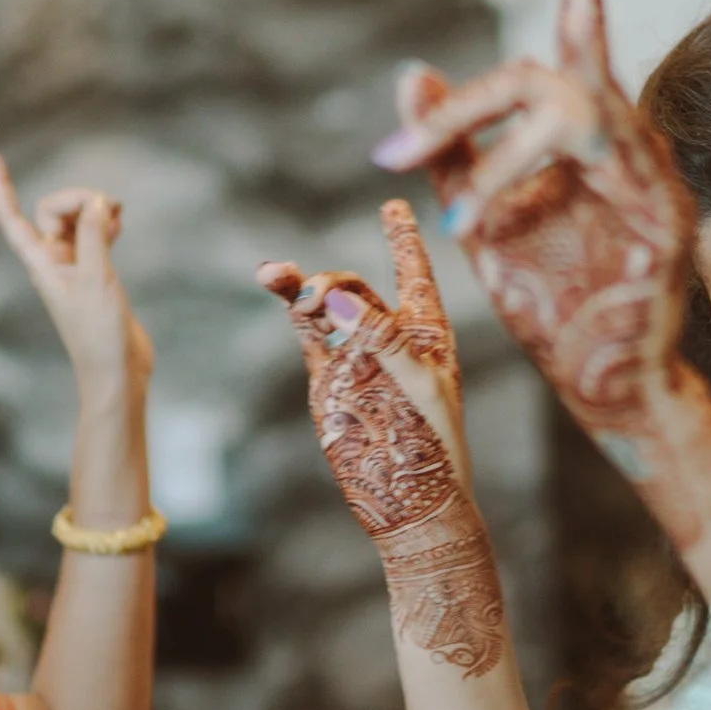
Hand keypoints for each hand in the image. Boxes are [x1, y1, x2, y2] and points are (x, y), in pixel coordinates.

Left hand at [0, 151, 153, 397]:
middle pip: (52, 210)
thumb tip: (96, 201)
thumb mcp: (95, 278)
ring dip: (94, 209)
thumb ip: (92, 235)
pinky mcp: (94, 276)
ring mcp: (73, 268)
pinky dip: (104, 224)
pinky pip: (92, 236)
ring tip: (120, 214)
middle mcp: (52, 263)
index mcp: (40, 264)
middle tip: (111, 207)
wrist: (116, 371)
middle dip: (78, 198)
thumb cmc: (98, 334)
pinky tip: (120, 225)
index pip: (11, 217)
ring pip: (75, 221)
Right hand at [259, 202, 506, 676]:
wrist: (412, 505)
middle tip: (315, 293)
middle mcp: (390, 338)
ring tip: (275, 275)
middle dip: (333, 280)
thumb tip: (336, 294)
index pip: (414, 275)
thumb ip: (380, 337)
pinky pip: (308, 336)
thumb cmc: (435, 448)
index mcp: (428, 334)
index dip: (403, 240)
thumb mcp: (418, 386)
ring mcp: (355, 358)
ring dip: (301, 286)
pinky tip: (278, 287)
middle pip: (357, 288)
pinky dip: (293, 312)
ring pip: (325, 307)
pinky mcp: (329, 382)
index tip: (392, 205)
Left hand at [372, 0, 695, 469]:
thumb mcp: (479, 215)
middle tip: (401, 154)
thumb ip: (449, 146)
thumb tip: (411, 71)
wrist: (606, 384)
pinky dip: (523, 186)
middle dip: (469, 105)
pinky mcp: (663, 218)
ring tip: (456, 215)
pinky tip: (484, 225)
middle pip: (554, 66)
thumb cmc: (551, 303)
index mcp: (588, 133)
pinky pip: (590, 165)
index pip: (582, 25)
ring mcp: (652, 176)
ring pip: (570, 106)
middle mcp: (626, 140)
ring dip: (495, 149)